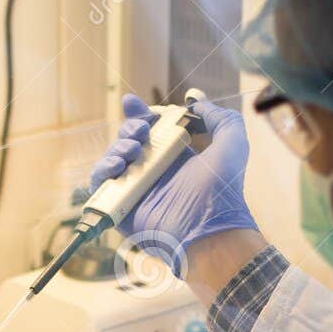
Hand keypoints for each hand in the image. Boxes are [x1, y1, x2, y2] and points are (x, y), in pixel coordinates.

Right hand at [88, 94, 258, 271]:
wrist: (209, 228)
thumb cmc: (222, 190)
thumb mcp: (233, 143)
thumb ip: (221, 118)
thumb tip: (198, 103)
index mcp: (174, 157)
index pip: (150, 130)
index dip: (139, 114)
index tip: (132, 103)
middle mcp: (153, 171)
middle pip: (127, 140)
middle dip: (130, 128)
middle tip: (142, 133)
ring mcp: (136, 189)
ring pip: (112, 159)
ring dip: (117, 147)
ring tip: (133, 151)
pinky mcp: (121, 207)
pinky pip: (100, 185)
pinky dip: (101, 171)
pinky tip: (117, 166)